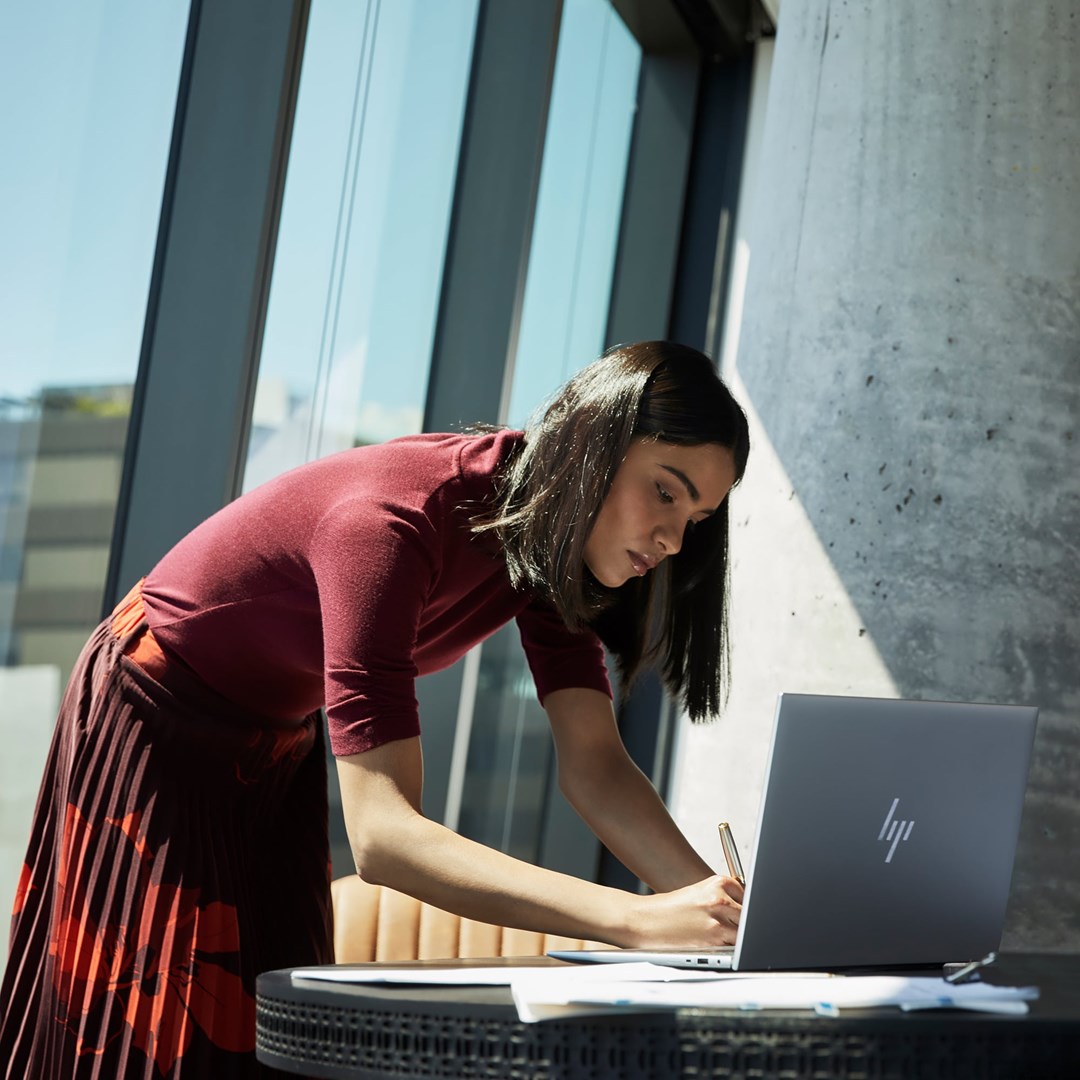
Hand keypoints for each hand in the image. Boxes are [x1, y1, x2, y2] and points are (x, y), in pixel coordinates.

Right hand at [628, 874, 743, 947]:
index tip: (740, 913)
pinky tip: (713, 946)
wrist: (643, 921)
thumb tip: (744, 909)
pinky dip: (729, 950)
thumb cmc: (667, 909)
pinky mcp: (712, 943)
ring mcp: (717, 922)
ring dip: (738, 938)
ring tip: (719, 937)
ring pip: (745, 934)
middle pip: (750, 915)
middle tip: (731, 927)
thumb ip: (721, 898)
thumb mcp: (696, 893)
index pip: (748, 895)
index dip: (745, 906)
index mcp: (716, 883)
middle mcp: (719, 900)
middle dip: (745, 923)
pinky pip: (734, 949)